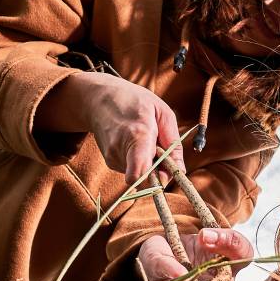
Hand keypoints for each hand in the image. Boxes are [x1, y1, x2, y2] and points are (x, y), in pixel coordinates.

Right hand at [43, 71, 182, 180]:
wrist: (99, 98)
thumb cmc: (134, 101)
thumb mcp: (162, 112)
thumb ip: (173, 143)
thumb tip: (180, 171)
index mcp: (138, 136)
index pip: (139, 173)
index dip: (153, 182)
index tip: (164, 175)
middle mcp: (121, 150)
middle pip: (144, 178)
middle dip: (158, 171)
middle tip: (159, 150)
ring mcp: (113, 157)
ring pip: (140, 174)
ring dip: (148, 163)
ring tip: (144, 139)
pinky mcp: (110, 162)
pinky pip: (132, 169)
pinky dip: (139, 160)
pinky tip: (134, 142)